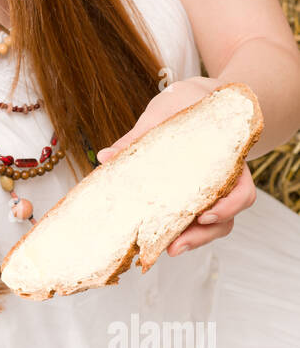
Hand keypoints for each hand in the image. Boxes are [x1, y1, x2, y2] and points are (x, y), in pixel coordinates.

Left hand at [95, 77, 255, 256]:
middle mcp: (226, 178)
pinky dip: (183, 229)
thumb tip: (105, 157)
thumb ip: (137, 137)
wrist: (197, 98)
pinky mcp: (197, 196)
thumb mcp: (162, 115)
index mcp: (228, 158)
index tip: (205, 216)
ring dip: (194, 238)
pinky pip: (197, 218)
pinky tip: (162, 239)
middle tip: (175, 246)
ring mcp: (213, 189)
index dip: (229, 207)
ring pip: (216, 223)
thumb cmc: (186, 104)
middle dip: (204, 234)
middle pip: (229, 215)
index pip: (242, 191)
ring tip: (168, 249)